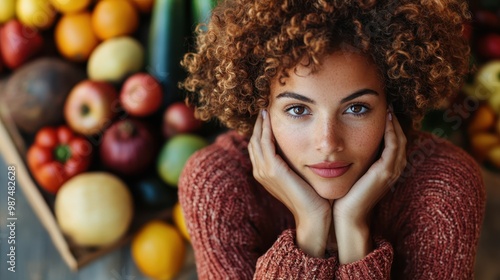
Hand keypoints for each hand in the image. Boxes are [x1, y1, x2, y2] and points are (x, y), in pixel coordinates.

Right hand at [248, 110, 331, 256]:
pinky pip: (265, 142)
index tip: (268, 115)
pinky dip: (267, 128)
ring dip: (261, 123)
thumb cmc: (312, 197)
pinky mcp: (272, 169)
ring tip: (266, 109)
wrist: (314, 215)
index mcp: (264, 173)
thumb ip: (294, 163)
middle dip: (259, 124)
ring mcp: (264, 171)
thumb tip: (301, 148)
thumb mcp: (299, 176)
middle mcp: (260, 171)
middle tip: (264, 108)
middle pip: (254, 141)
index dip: (261, 130)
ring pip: (257, 139)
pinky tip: (271, 117)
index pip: (258, 146)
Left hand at [333, 109, 406, 262]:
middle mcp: (392, 169)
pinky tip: (386, 119)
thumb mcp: (351, 171)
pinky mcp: (384, 173)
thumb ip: (353, 157)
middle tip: (389, 102)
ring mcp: (391, 171)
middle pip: (401, 137)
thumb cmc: (344, 194)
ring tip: (389, 106)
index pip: (394, 141)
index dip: (391, 125)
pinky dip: (391, 132)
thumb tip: (343, 142)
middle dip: (395, 120)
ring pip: (400, 140)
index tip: (382, 108)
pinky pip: (393, 147)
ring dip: (395, 122)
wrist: (345, 216)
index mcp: (385, 169)